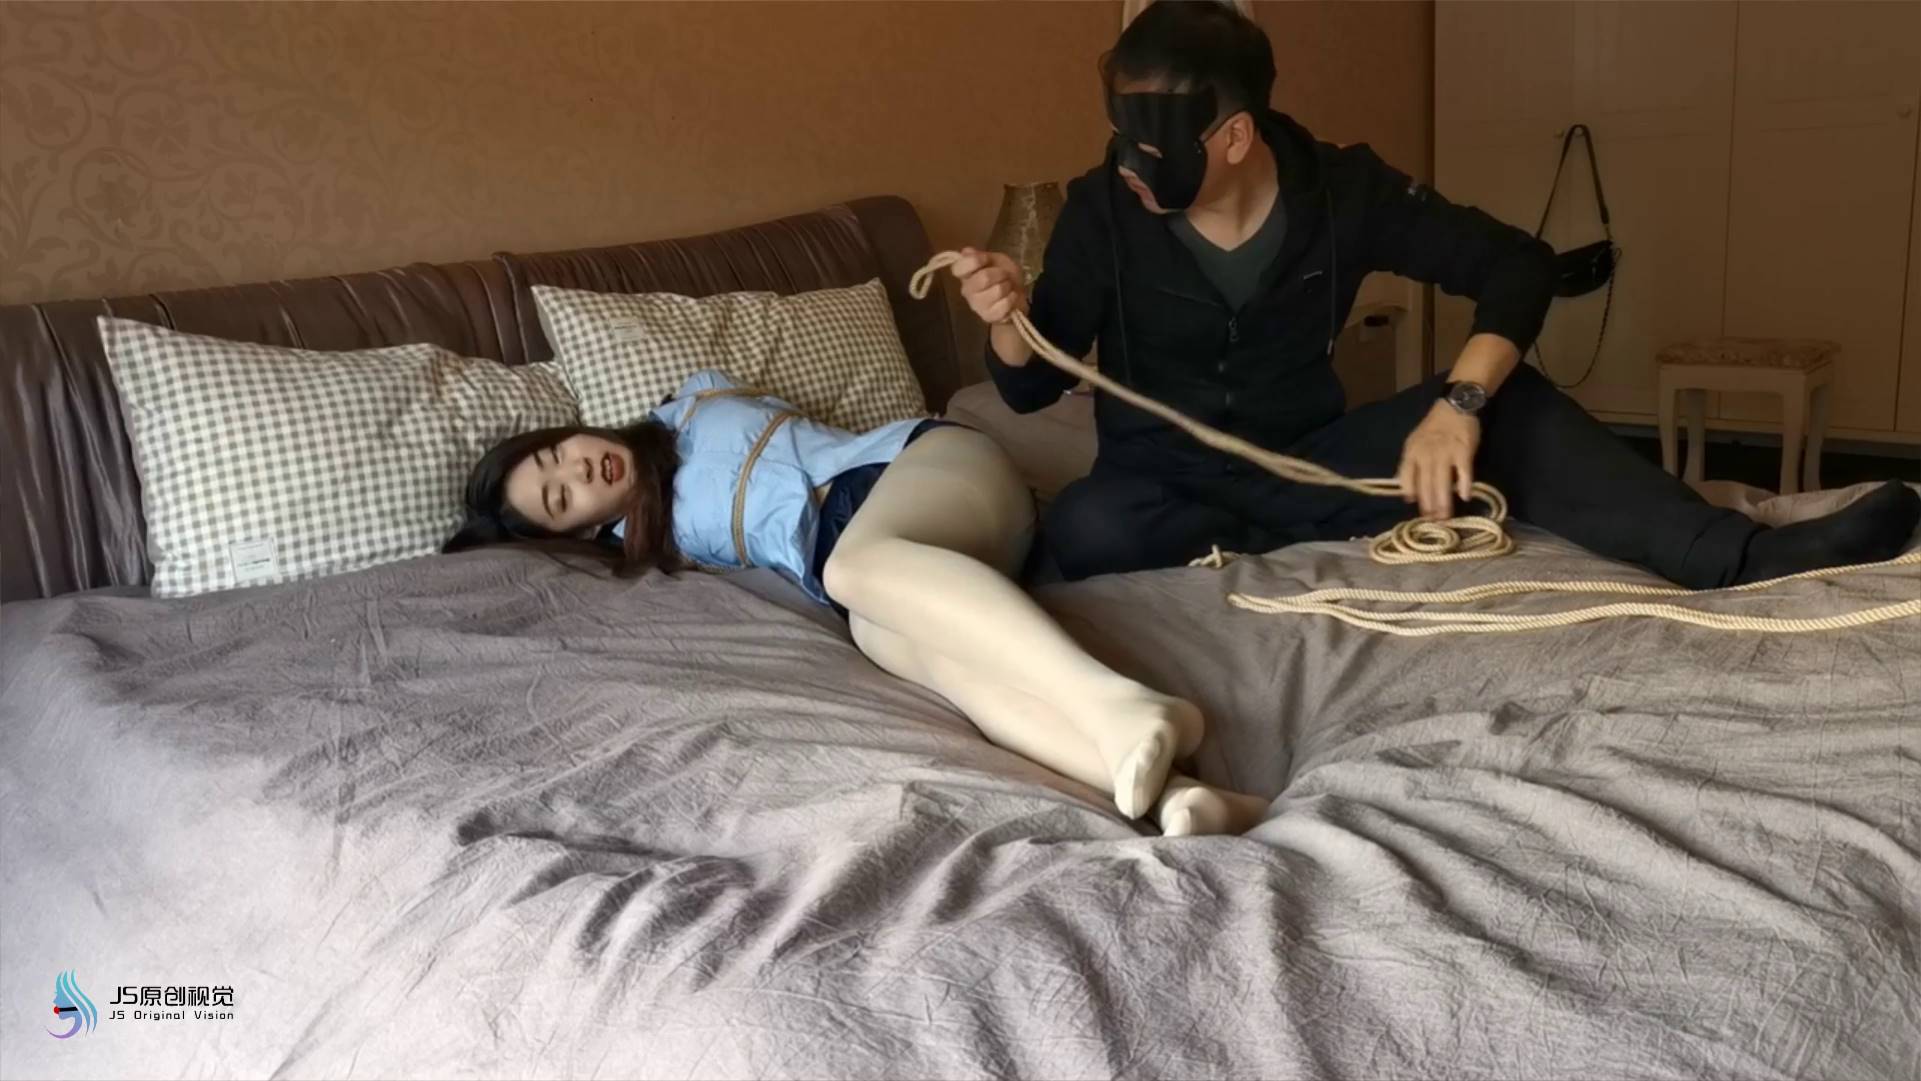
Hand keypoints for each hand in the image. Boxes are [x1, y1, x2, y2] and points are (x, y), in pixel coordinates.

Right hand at [949, 247, 1026, 324]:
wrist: (1017, 294)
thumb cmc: (1004, 275)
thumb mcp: (995, 259)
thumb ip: (980, 255)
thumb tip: (967, 252)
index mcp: (965, 274)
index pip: (959, 268)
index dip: (975, 261)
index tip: (986, 259)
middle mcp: (966, 290)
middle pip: (984, 278)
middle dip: (1000, 273)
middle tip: (1004, 275)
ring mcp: (976, 305)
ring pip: (998, 290)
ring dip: (1008, 286)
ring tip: (1007, 287)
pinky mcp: (988, 317)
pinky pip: (1004, 304)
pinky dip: (1012, 298)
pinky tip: (1010, 298)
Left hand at [1395, 402, 1480, 519]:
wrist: (1454, 407)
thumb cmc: (1434, 428)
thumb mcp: (1414, 443)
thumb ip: (1410, 465)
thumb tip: (1407, 492)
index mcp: (1412, 453)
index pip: (1406, 478)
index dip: (1411, 495)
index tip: (1415, 509)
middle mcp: (1426, 455)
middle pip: (1425, 485)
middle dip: (1428, 506)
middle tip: (1432, 522)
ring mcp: (1446, 453)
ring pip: (1442, 483)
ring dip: (1444, 503)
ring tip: (1445, 518)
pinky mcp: (1463, 452)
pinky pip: (1464, 473)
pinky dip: (1465, 485)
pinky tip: (1465, 497)